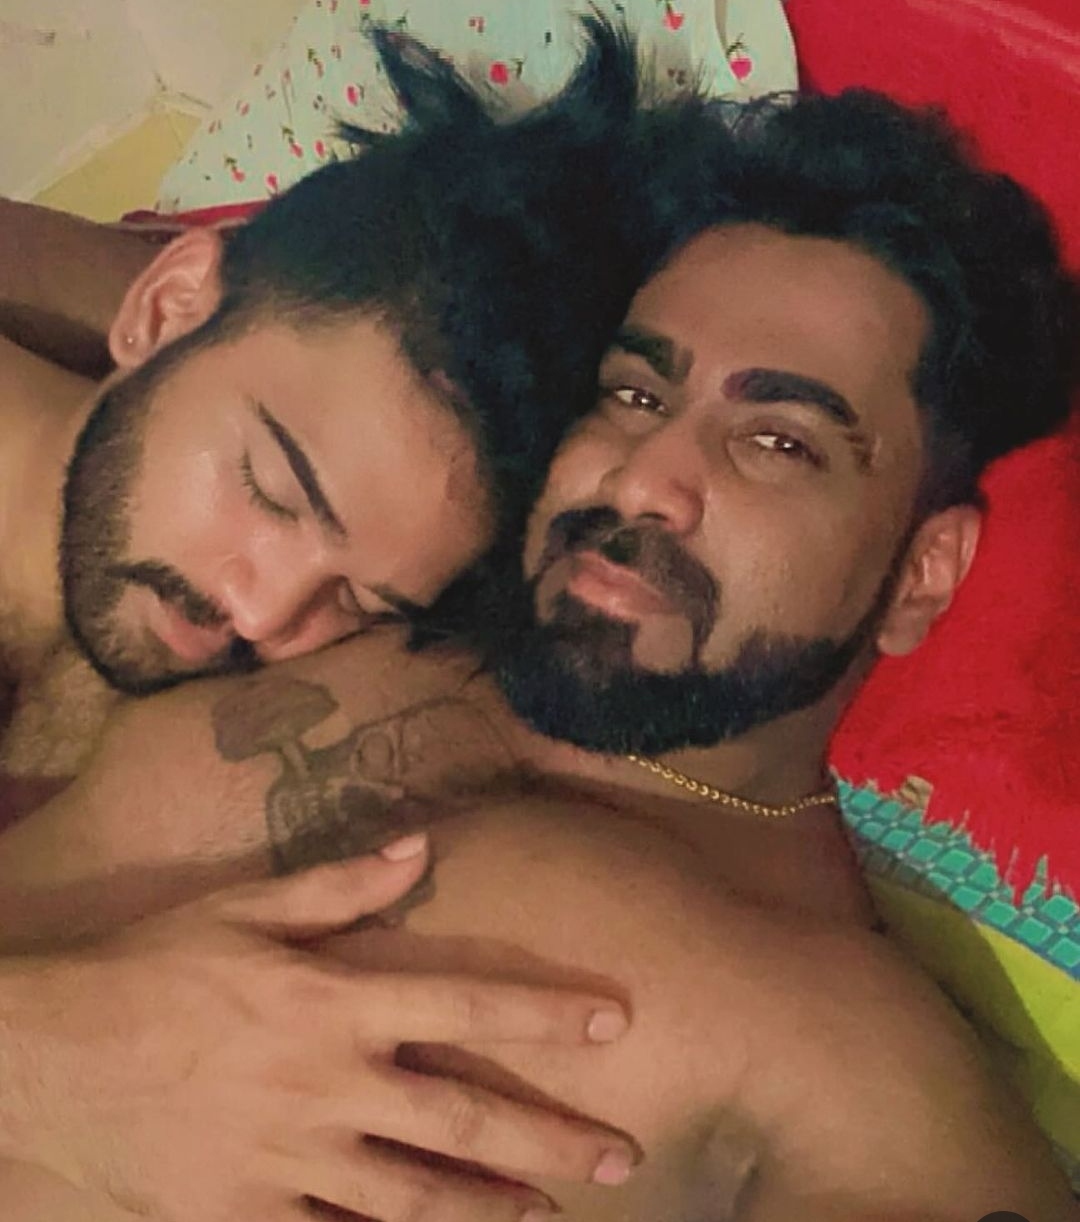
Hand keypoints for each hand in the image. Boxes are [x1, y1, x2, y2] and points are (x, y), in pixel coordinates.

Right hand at [0, 837, 634, 1221]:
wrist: (48, 1057)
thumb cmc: (154, 968)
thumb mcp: (242, 908)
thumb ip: (339, 885)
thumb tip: (421, 849)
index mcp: (333, 1001)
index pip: (465, 1005)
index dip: (545, 1014)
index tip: (614, 1022)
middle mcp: (326, 1084)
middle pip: (463, 1119)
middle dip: (551, 1139)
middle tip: (623, 1155)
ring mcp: (289, 1159)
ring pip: (414, 1197)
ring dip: (491, 1207)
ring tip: (551, 1213)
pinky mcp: (247, 1213)